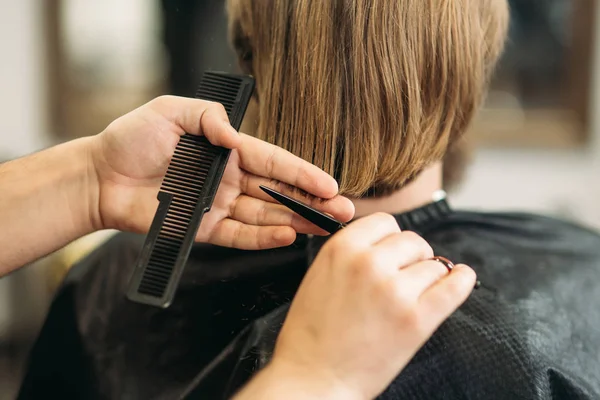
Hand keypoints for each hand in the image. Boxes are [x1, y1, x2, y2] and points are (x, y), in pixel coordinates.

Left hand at [89, 95, 353, 249]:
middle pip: (279, 191)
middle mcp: (230, 179)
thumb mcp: (171, 111)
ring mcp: (219, 206)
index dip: (302, 173)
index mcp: (227, 150)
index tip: (330, 184)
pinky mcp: (204, 229)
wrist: (100, 177)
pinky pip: (240, 236)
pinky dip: (264, 237)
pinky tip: (288, 236)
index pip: (273, 162)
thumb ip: (209, 117)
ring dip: (297, 220)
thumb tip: (235, 135)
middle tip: (344, 211)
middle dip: (312, 201)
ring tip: (326, 227)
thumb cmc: (131, 139)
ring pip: (267, 215)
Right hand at [250, 213, 475, 398]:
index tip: (392, 253)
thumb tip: (388, 244)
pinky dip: (462, 280)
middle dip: (412, 257)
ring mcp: (395, 290)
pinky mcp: (417, 319)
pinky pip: (454, 287)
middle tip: (404, 278)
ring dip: (428, 277)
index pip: (385, 222)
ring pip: (433, 264)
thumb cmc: (312, 333)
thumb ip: (351, 254)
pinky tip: (461, 278)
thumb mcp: (319, 275)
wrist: (313, 377)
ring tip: (415, 295)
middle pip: (413, 240)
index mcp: (341, 248)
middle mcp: (369, 263)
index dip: (390, 238)